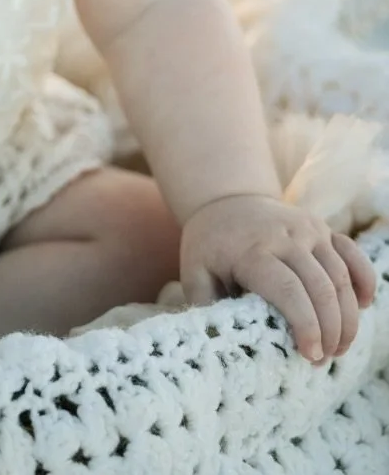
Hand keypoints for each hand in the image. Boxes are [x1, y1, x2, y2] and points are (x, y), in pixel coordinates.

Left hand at [180, 193, 377, 363]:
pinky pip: (352, 254)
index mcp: (252, 250)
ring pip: (341, 276)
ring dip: (347, 317)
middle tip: (323, 361)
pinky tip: (363, 307)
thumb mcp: (195, 272)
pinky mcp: (322, 228)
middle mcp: (285, 235)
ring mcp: (308, 229)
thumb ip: (207, 306)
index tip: (310, 356)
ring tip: (337, 348)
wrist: (223, 199)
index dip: (306, 326)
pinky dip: (364, 281)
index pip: (288, 290)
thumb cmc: (208, 244)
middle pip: (321, 287)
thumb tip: (223, 341)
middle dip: (330, 331)